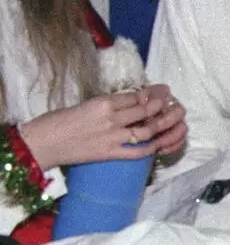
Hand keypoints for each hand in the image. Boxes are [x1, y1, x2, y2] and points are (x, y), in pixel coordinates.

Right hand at [18, 85, 187, 170]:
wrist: (42, 143)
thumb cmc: (56, 121)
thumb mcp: (84, 104)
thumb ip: (107, 104)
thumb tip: (128, 102)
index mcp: (103, 102)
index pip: (135, 96)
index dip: (152, 93)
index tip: (163, 91)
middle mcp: (111, 118)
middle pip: (145, 110)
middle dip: (162, 105)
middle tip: (173, 103)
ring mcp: (113, 137)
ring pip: (147, 129)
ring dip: (163, 124)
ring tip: (173, 119)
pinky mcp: (110, 153)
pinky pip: (138, 152)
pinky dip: (152, 147)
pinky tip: (159, 143)